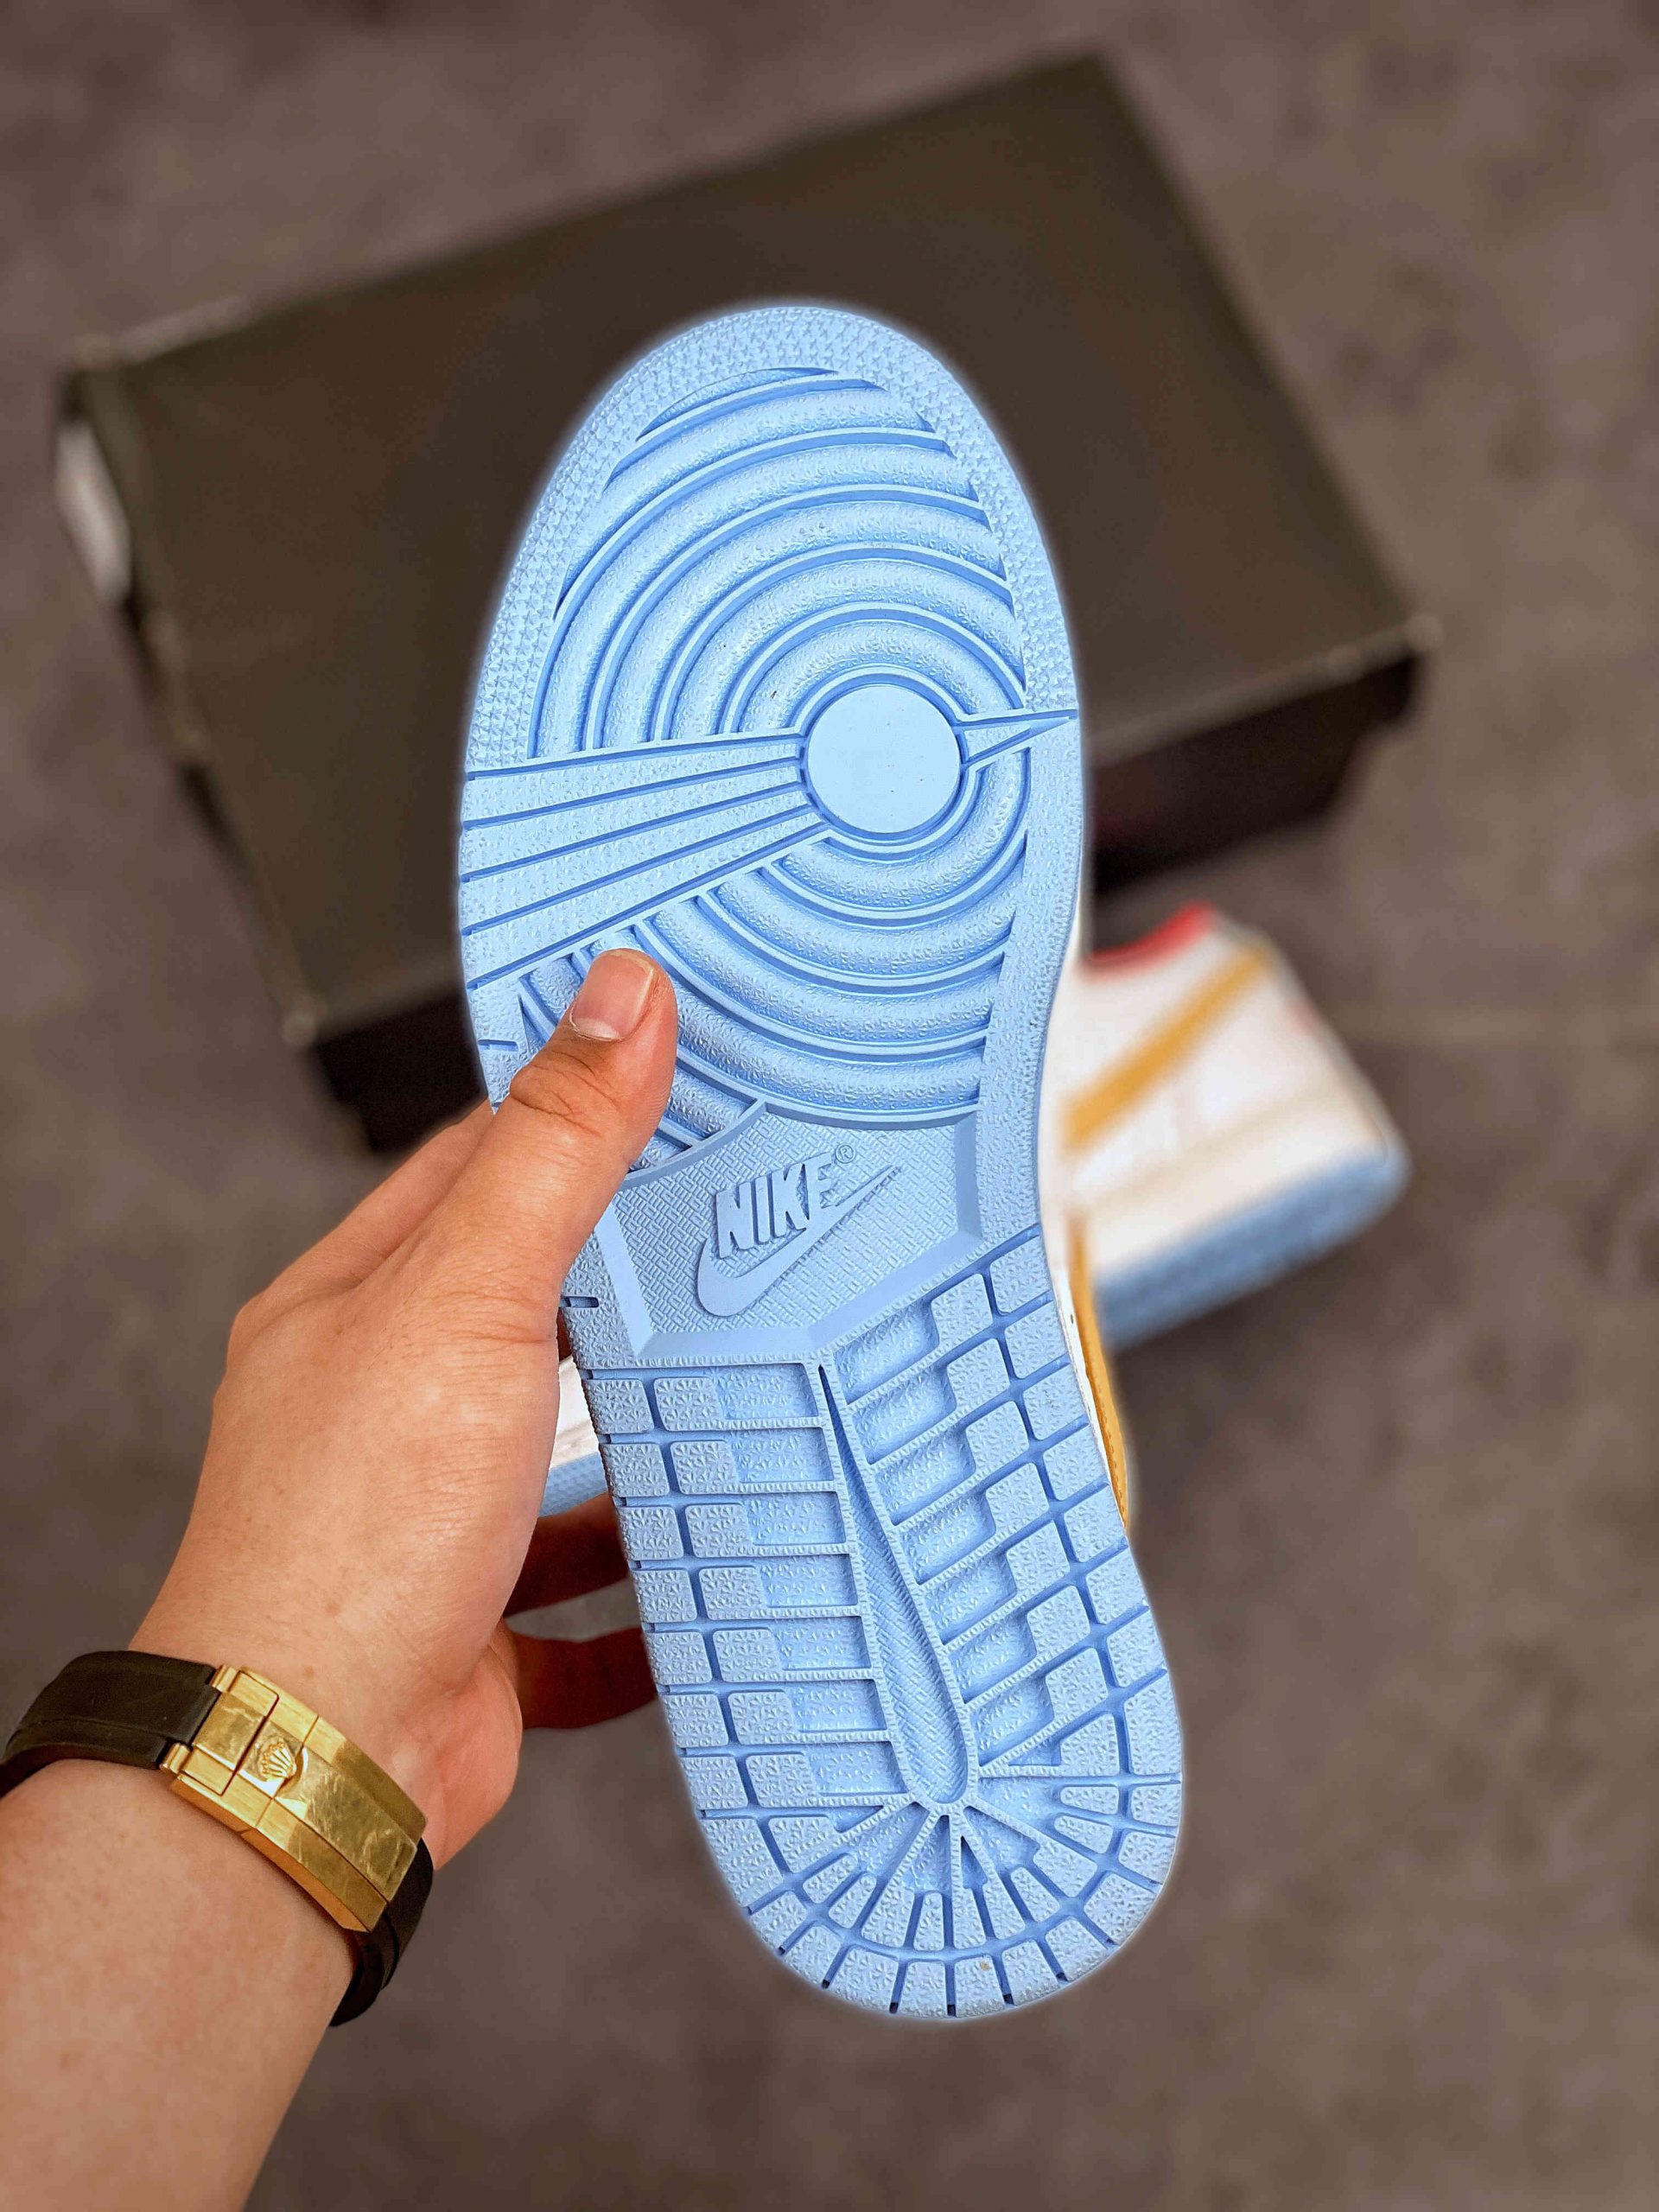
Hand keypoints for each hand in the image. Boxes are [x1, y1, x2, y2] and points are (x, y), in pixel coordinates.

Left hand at [135, 948, 676, 1865]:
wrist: (320, 1758)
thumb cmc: (353, 1530)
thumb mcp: (466, 1297)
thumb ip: (553, 1151)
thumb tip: (618, 1000)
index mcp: (357, 1304)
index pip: (471, 1168)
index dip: (568, 1114)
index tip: (669, 1079)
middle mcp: (384, 1407)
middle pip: (526, 1311)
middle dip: (629, 1283)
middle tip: (742, 1235)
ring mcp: (430, 1522)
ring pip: (559, 1458)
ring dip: (644, 1439)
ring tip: (750, 1394)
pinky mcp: (480, 1630)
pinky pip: (585, 1600)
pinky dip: (647, 1585)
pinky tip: (709, 1564)